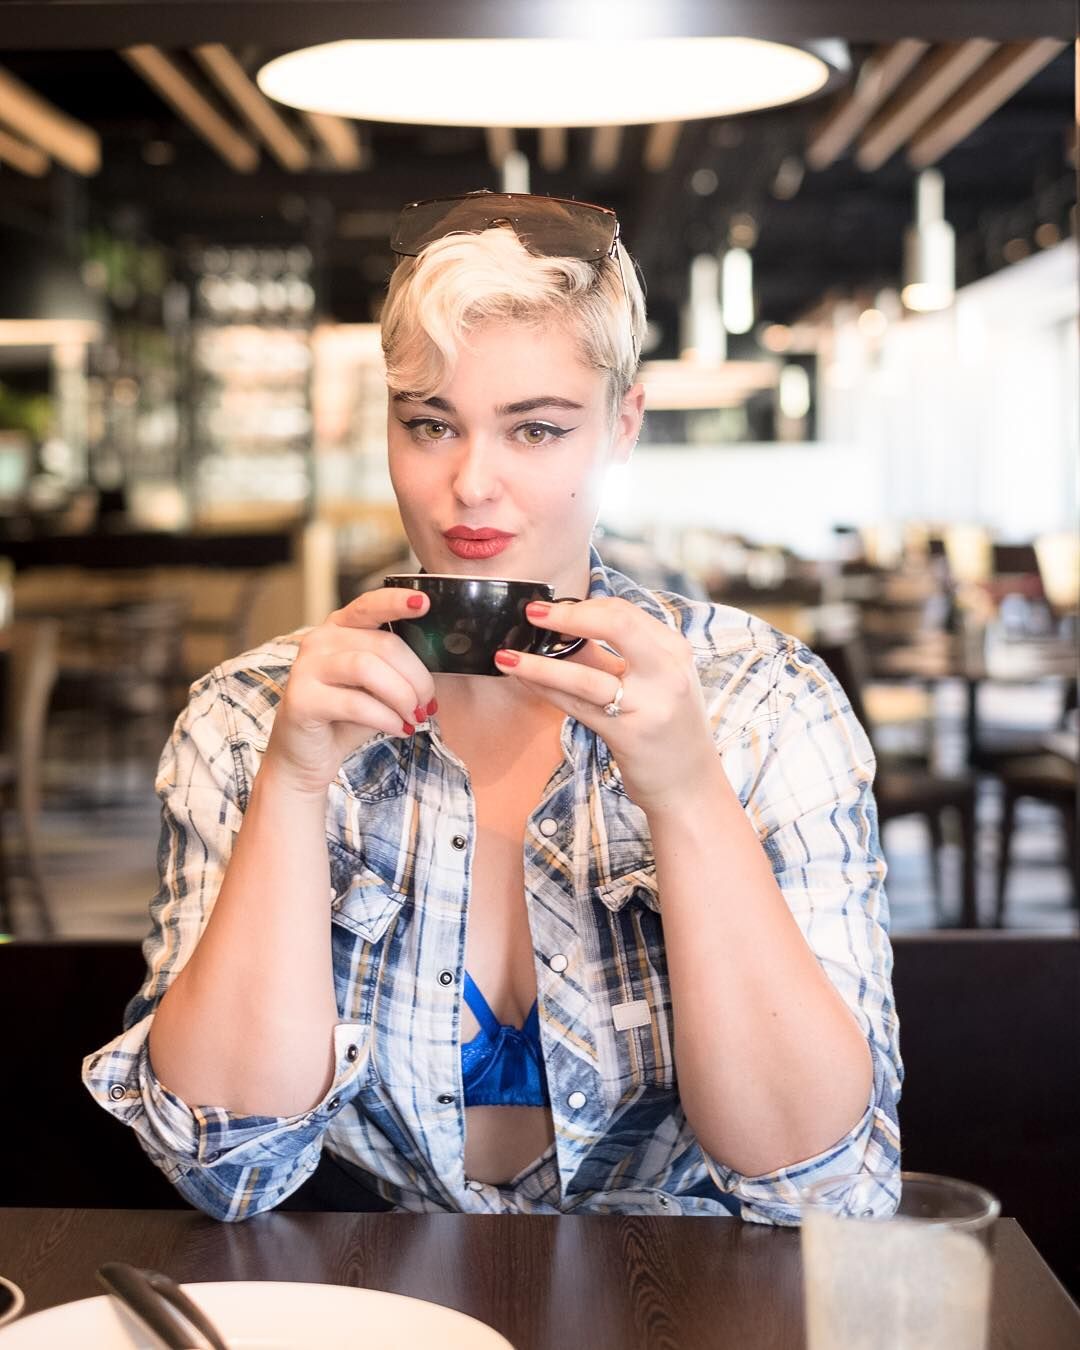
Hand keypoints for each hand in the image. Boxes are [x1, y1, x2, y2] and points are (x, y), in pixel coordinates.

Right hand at [264, 588, 437, 795]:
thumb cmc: (347, 718)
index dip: (396, 601)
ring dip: (402, 696)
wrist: (308, 757)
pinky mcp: (302, 699)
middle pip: (383, 644)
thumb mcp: (379, 687)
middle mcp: (319, 640)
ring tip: (414, 717)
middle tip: (428, 704)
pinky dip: (386, 718)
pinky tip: (399, 729)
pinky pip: (356, 703)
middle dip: (416, 677)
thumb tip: (436, 667)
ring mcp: (306, 668)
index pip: (369, 606)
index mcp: (340, 628)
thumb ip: (398, 669)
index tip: (425, 604)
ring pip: (368, 668)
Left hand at [494, 598, 716, 813]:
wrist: (689, 785)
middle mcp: (667, 672)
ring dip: (539, 663)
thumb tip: (563, 627)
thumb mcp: (653, 681)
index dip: (583, 605)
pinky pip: (576, 706)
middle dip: (567, 616)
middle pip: (615, 625)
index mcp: (674, 651)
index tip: (551, 607)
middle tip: (532, 613)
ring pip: (585, 675)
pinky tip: (522, 679)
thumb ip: (612, 654)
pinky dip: (545, 689)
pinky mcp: (627, 734)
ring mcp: (649, 704)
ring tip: (506, 655)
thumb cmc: (667, 727)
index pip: (625, 612)